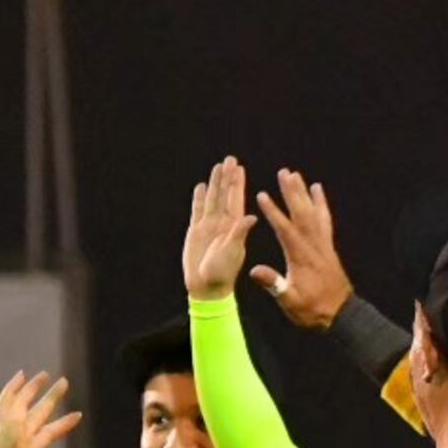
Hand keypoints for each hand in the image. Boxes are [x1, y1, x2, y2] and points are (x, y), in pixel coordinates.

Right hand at [0, 371, 78, 447]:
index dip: (63, 425)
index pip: (48, 433)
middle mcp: (19, 437)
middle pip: (39, 413)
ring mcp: (10, 430)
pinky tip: (21, 375)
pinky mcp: (2, 426)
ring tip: (45, 374)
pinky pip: (6, 403)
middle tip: (65, 382)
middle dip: (51, 398)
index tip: (79, 414)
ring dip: (33, 389)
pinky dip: (12, 389)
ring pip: (22, 403)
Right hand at [181, 157, 255, 302]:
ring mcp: (209, 227)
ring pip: (212, 200)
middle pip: (225, 195)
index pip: (236, 199)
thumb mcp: (233, 253)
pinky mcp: (196, 233)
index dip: (237, 183)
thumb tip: (251, 217)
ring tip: (217, 166)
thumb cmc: (223, 275)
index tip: (239, 167)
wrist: (206, 288)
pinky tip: (201, 187)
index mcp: (234, 226)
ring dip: (215, 184)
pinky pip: (198, 211)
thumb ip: (239, 234)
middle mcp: (223, 224)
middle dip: (227, 178)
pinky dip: (199, 199)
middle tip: (230, 159)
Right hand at [251, 168, 351, 330]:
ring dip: (304, 193)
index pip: (284, 228)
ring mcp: (323, 243)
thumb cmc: (311, 309)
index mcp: (300, 256)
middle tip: (284, 172)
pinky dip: (321, 203)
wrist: (340, 313)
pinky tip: (317, 191)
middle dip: (292, 192)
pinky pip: (325, 219)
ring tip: (297, 175)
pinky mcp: (328, 246)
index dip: (273, 211)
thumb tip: (254, 270)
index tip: (263, 195)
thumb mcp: (289, 300)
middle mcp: (313, 245)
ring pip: (313, 212)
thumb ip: (274, 284)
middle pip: (302, 212)